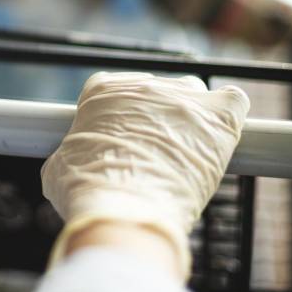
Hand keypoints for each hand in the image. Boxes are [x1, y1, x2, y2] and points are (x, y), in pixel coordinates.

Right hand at [40, 72, 247, 278]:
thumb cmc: (85, 191)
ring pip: (194, 95)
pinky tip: (221, 139)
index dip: (119, 117)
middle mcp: (143, 85)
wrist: (123, 207)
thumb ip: (71, 154)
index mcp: (101, 91)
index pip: (115, 90)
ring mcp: (182, 97)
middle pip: (156, 92)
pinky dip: (229, 117)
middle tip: (153, 155)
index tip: (120, 141)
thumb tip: (71, 166)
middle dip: (156, 119)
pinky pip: (233, 101)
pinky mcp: (217, 116)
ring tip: (187, 155)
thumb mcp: (59, 168)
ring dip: (192, 119)